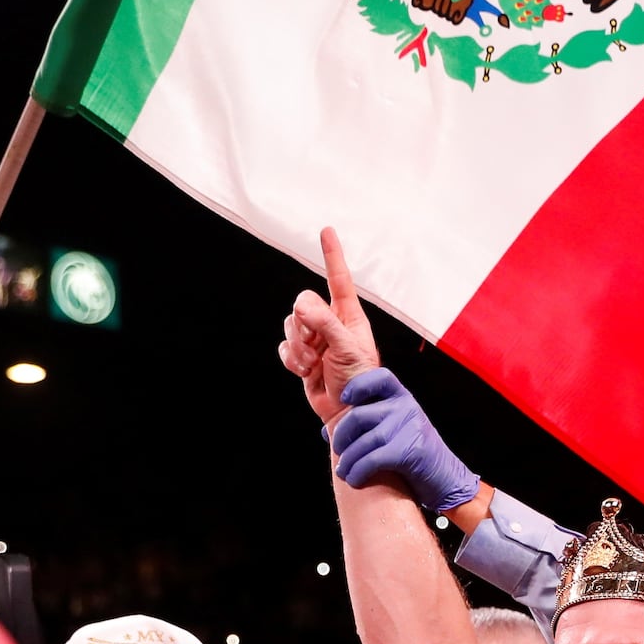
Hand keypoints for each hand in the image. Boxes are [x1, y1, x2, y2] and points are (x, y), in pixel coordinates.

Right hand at [278, 227, 382, 425]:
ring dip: (297, 347)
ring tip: (313, 364)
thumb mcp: (347, 348)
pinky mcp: (301, 356)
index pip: (339, 279)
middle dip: (303, 325)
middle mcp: (330, 323)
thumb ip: (325, 323)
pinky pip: (284, 347)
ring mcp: (314, 339)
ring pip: (290, 325)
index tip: (326, 231)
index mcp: (348, 316)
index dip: (332, 255)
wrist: (348, 412)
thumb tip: (302, 306)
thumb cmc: (359, 380)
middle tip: (316, 347)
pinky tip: (304, 371)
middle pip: (302, 303)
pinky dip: (290, 359)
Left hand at [328, 369, 481, 512]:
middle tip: (338, 452)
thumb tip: (328, 431)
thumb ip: (367, 425)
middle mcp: (406, 408)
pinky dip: (358, 472)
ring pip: (364, 441)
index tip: (345, 400)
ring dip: (348, 461)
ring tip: (344, 472)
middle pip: (359, 415)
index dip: (358, 385)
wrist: (447, 479)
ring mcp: (409, 428)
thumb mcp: (396, 430)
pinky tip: (355, 479)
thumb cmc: (415, 456)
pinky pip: (372, 460)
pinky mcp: (409, 451)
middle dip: (342, 436)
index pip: (379, 377)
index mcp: (402, 398)